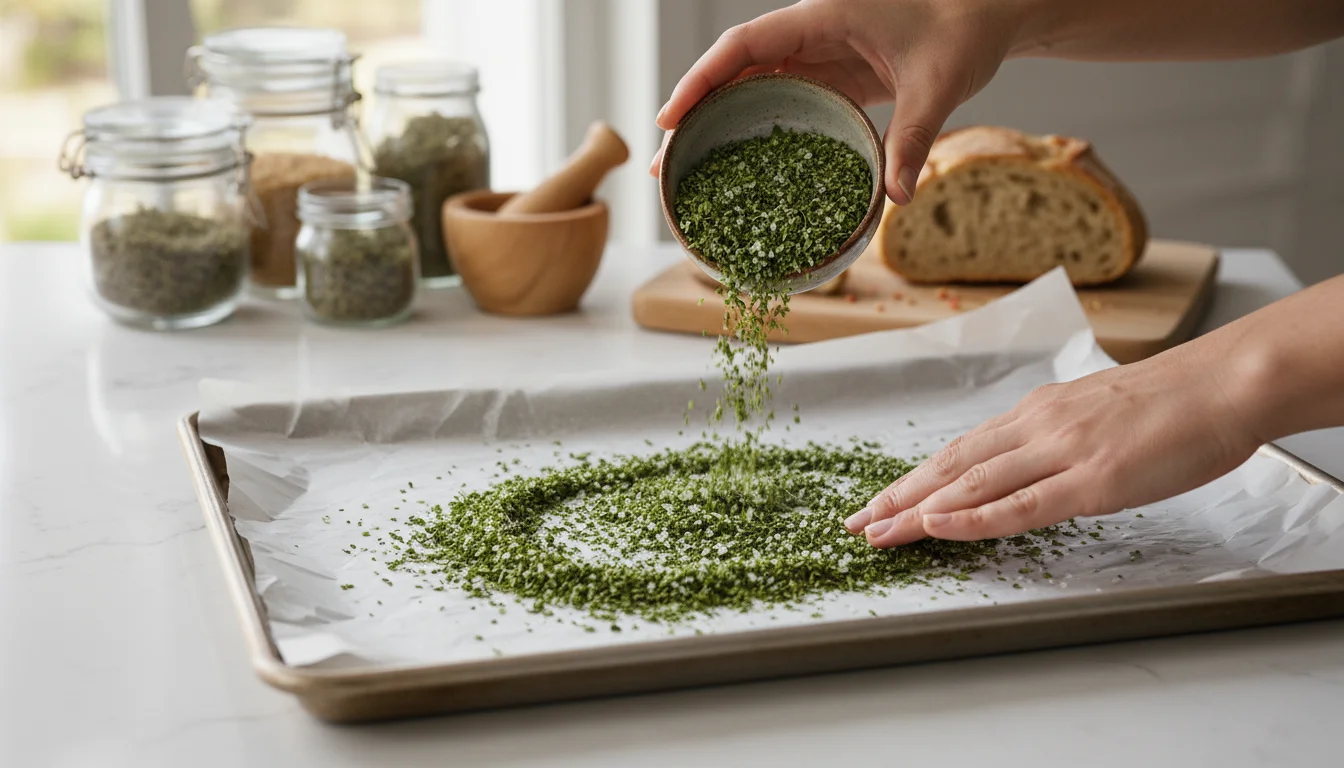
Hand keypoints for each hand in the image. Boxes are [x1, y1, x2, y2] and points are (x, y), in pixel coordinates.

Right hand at [649, 0, 1021, 203]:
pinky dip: (755, 126)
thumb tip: (896, 198)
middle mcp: (812, 30)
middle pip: (736, 69)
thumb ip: (914, 139)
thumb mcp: (938, 86)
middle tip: (663, 164)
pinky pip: (782, 96)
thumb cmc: (965, 32)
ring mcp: (820, 52)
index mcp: (823, 15)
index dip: (701, 80)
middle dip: (696, 112)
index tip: (670, 119)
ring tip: (689, 169)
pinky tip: (739, 162)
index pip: (744, 44)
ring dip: (719, 122)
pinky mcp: (834, 73)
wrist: (991, 16)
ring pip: (753, 84)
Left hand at [846, 345, 1262, 546]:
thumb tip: (1034, 462)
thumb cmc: (1176, 404)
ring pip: (971, 484)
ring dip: (918, 510)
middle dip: (899, 495)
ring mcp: (1061, 451)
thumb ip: (1062, 438)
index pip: (963, 452)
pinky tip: (935, 525)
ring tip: (877, 531)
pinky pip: (1018, 504)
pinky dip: (971, 517)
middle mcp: (1038, 427)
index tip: (883, 500)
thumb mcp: (1100, 415)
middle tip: (857, 522)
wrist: (1225, 384)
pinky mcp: (1091, 479)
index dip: (917, 479)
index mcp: (1040, 414)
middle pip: (951, 466)